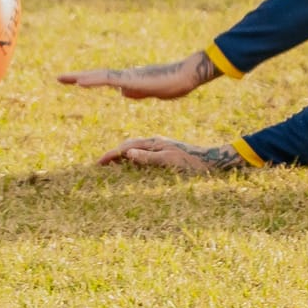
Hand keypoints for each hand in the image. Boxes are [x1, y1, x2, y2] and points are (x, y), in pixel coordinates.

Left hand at [59, 51, 219, 100]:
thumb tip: (121, 93)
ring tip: (63, 79)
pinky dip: (93, 80)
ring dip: (81, 77)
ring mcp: (129, 76)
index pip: (104, 79)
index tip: (72, 82)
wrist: (186, 76)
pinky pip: (109, 79)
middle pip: (97, 75)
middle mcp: (125, 75)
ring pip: (100, 76)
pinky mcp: (133, 79)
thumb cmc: (173, 84)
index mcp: (129, 80)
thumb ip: (136, 92)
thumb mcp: (149, 92)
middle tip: (58, 78)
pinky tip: (81, 82)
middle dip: (77, 77)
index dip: (88, 80)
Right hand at [98, 136, 243, 172]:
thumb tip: (127, 153)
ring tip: (110, 165)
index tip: (98, 163)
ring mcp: (160, 146)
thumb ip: (148, 157)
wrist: (210, 160)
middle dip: (113, 154)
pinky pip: (143, 154)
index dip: (111, 155)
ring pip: (135, 149)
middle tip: (100, 164)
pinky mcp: (164, 152)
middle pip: (128, 146)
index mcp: (154, 142)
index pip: (127, 147)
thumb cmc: (190, 162)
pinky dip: (132, 158)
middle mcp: (155, 142)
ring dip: (122, 156)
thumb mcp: (168, 161)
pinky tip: (131, 164)